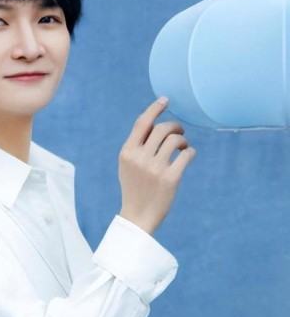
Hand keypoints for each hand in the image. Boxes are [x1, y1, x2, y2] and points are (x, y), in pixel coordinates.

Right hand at [118, 97, 194, 234]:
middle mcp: (140, 158)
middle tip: (180, 132)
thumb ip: (138, 146)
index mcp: (127, 152)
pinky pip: (186, 155)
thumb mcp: (128, 165)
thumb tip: (156, 125)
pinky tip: (187, 156)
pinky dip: (190, 152)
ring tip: (183, 147)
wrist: (138, 216)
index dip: (155, 108)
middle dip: (175, 126)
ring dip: (183, 140)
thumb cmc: (135, 188)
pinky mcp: (170, 178)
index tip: (165, 99)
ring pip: (175, 140)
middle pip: (162, 129)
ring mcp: (155, 168)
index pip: (143, 123)